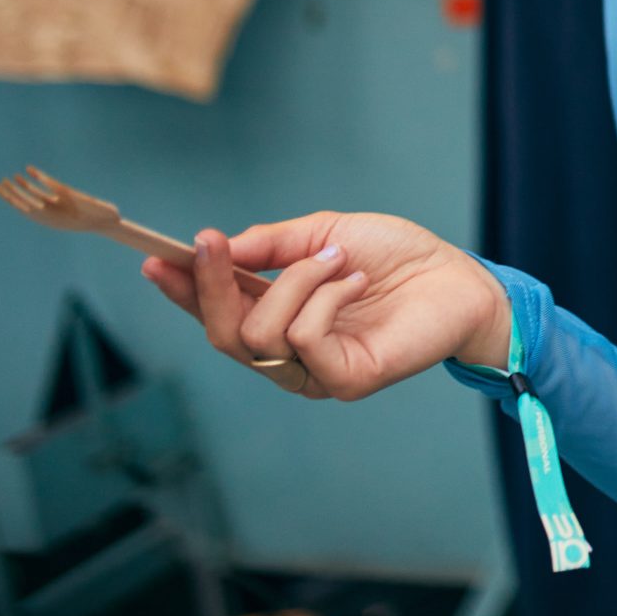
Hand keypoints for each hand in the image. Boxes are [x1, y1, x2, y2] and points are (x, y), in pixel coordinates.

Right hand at [141, 211, 509, 401]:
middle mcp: (292, 353)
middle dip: (211, 285)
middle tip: (214, 244)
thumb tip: (215, 247)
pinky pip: (303, 339)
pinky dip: (323, 299)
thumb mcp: (325, 234)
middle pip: (222, 333)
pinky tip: (354, 281)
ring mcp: (315, 373)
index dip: (185, 290)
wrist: (460, 276)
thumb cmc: (398, 257)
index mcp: (282, 317)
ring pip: (258, 335)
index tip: (156, 259)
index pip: (219, 313)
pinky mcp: (344, 381)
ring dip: (292, 282)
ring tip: (337, 259)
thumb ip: (271, 246)